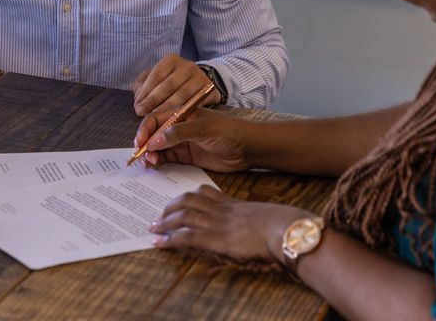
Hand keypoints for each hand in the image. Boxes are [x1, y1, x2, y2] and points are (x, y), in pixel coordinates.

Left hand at [133, 54, 220, 115]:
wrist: (200, 82)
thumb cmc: (173, 81)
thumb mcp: (158, 78)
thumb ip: (144, 84)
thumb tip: (138, 97)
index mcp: (171, 60)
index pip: (156, 75)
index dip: (145, 92)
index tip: (137, 106)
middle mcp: (187, 66)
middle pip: (168, 85)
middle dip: (153, 101)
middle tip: (142, 113)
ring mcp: (200, 77)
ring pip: (181, 95)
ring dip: (167, 108)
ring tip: (157, 119)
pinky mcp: (210, 90)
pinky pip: (196, 103)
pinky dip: (184, 112)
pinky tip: (175, 121)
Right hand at [133, 107, 252, 171]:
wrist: (247, 148)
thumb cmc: (228, 132)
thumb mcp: (203, 129)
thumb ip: (178, 134)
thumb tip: (154, 141)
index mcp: (181, 113)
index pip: (156, 119)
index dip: (145, 130)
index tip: (140, 143)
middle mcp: (178, 127)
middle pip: (154, 134)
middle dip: (145, 144)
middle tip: (144, 157)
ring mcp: (182, 142)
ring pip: (158, 148)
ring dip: (151, 155)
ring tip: (149, 163)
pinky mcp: (186, 156)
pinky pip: (167, 158)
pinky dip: (158, 162)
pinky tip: (155, 166)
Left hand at [149, 186, 304, 261]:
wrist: (282, 228)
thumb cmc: (280, 224)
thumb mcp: (264, 215)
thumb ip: (255, 217)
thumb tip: (260, 224)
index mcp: (232, 202)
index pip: (204, 192)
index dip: (189, 195)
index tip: (180, 199)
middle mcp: (220, 209)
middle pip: (188, 200)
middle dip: (171, 206)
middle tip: (160, 214)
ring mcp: (216, 222)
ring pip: (183, 215)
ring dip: (164, 222)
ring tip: (153, 227)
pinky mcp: (215, 238)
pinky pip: (186, 236)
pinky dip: (169, 240)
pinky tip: (159, 243)